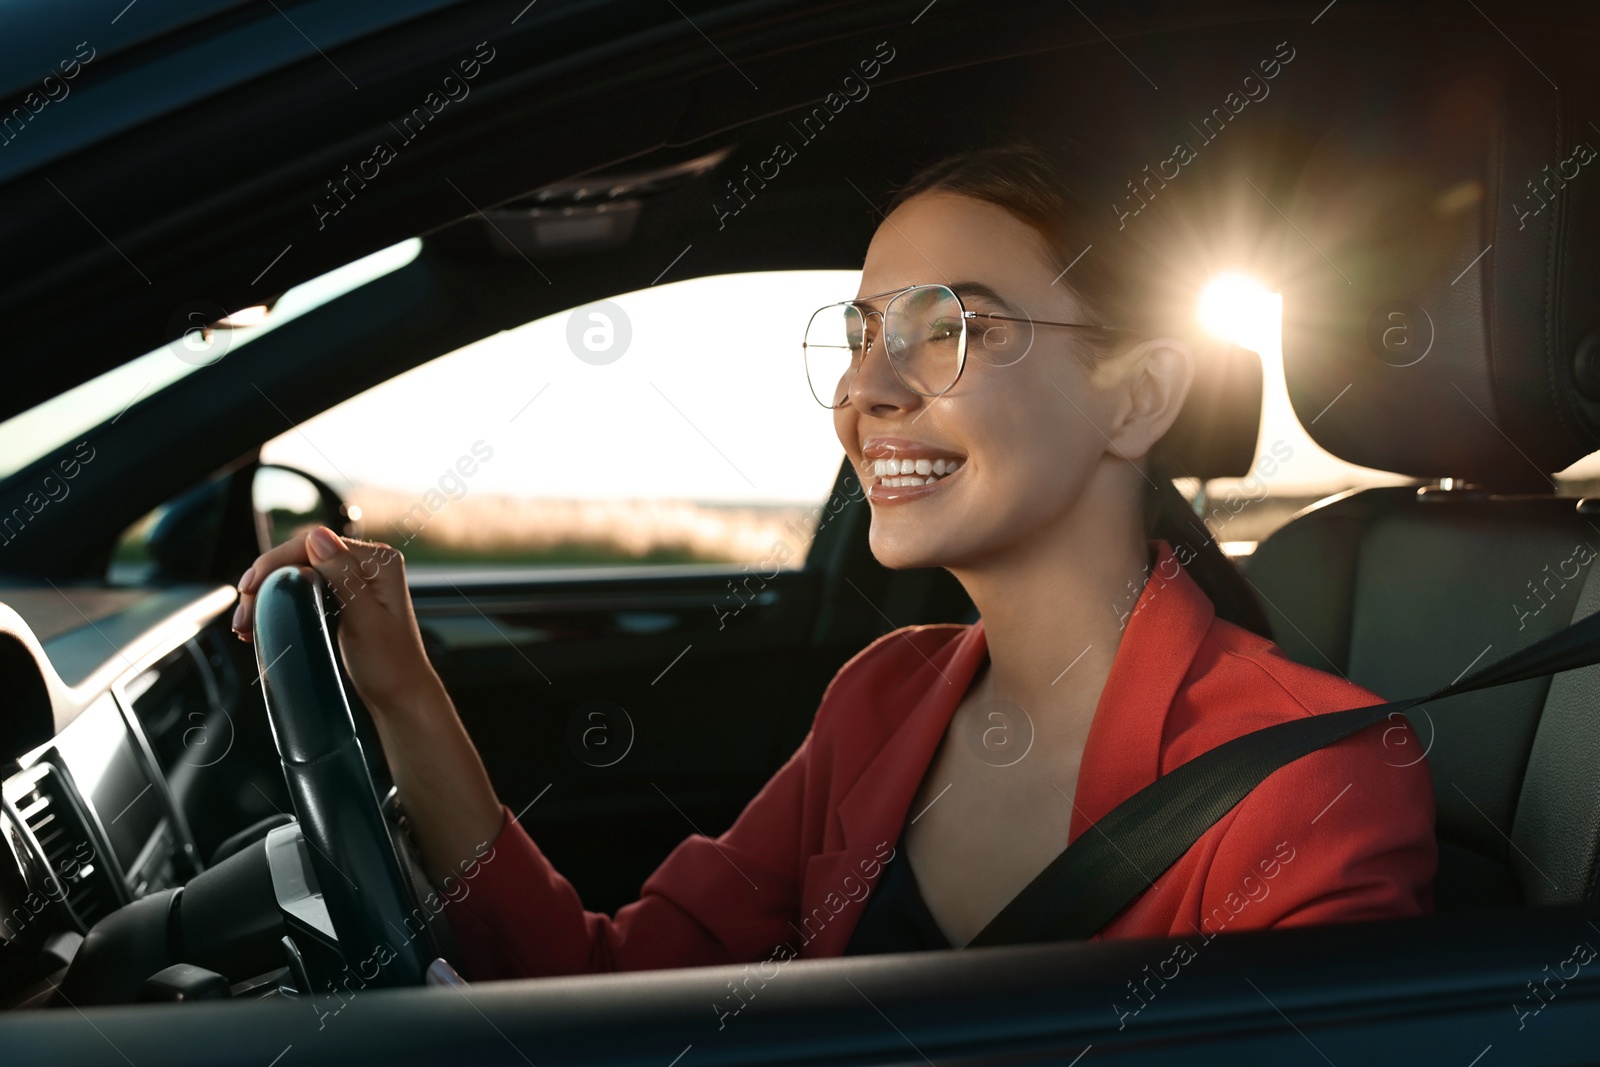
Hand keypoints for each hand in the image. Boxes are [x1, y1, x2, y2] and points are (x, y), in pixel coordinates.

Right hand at [233, 527, 437, 718]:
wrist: (400, 697)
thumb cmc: (391, 664)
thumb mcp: (365, 620)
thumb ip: (344, 577)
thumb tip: (318, 536)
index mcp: (378, 562)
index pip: (315, 544)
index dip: (276, 561)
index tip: (250, 586)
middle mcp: (367, 565)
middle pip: (301, 557)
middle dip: (266, 581)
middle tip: (243, 613)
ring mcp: (353, 581)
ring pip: (297, 574)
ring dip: (267, 594)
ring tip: (245, 624)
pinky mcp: (342, 599)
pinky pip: (302, 590)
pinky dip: (279, 603)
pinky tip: (260, 622)